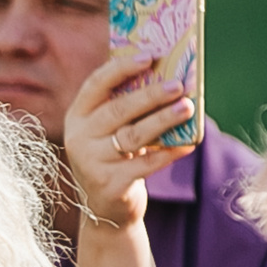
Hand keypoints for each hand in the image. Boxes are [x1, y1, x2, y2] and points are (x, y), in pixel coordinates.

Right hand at [63, 49, 196, 228]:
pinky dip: (169, 152)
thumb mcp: (108, 131)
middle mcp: (79, 138)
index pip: (95, 85)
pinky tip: (188, 143)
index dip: (121, 68)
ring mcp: (92, 163)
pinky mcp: (111, 185)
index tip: (149, 57)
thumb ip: (124, 107)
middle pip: (118, 110)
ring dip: (164, 120)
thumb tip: (166, 76)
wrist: (105, 210)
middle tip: (178, 85)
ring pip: (134, 136)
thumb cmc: (114, 158)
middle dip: (151, 95)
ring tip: (188, 107)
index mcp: (77, 117)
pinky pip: (146, 164)